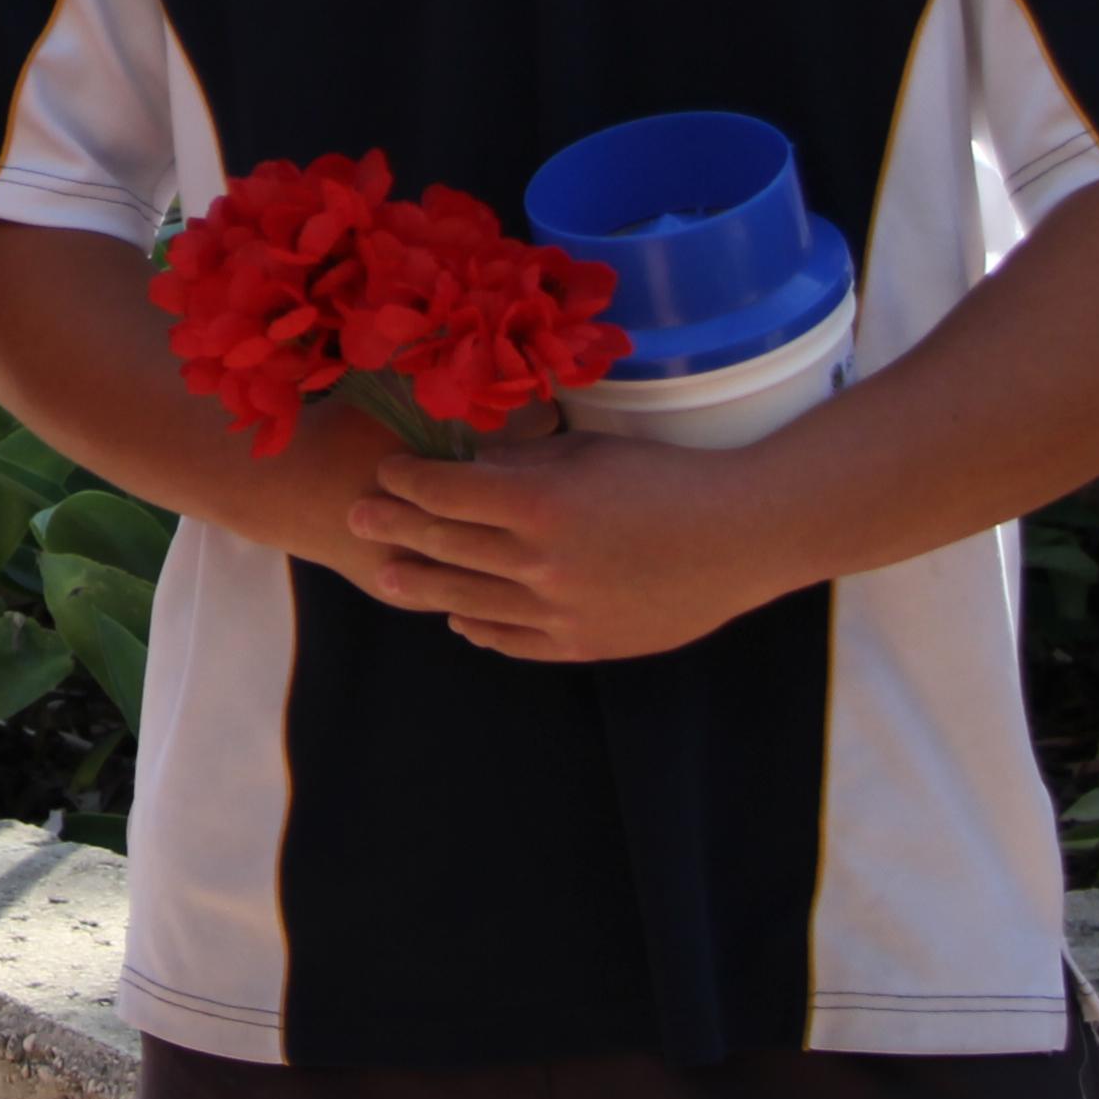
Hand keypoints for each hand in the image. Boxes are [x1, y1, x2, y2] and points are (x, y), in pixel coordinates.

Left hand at [348, 431, 806, 660]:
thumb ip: (519, 462)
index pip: (443, 490)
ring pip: (466, 600)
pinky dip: (479, 628)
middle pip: (443, 545)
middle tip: (356, 515)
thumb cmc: (667, 479)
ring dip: (420, 585)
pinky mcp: (584, 644)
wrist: (743, 537)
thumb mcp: (586, 453)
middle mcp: (539, 561)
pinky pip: (513, 641)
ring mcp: (560, 610)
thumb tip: (461, 464)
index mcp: (537, 502)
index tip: (386, 469)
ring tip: (386, 575)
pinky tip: (459, 619)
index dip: (406, 479)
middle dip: (393, 526)